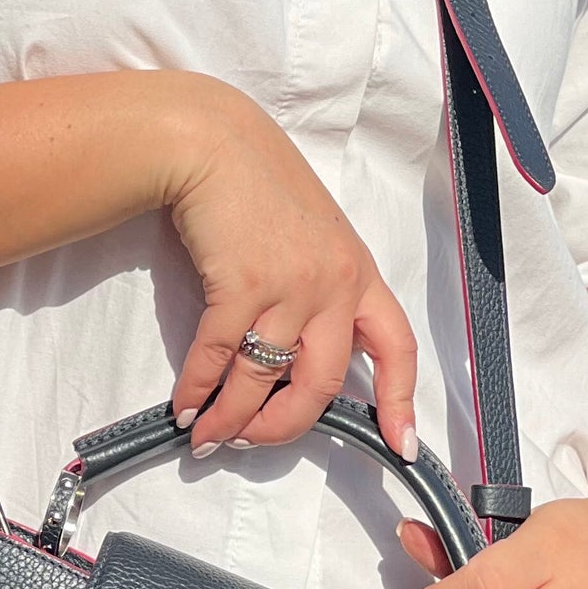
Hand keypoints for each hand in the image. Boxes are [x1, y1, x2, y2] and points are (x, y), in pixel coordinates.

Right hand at [164, 84, 416, 460]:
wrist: (215, 143)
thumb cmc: (260, 185)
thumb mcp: (315, 236)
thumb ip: (320, 290)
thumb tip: (292, 356)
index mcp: (359, 274)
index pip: (397, 347)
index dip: (402, 402)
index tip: (401, 445)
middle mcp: (333, 285)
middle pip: (320, 385)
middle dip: (281, 427)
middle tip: (251, 441)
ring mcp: (289, 286)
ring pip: (263, 380)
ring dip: (230, 418)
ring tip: (207, 435)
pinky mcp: (240, 284)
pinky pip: (219, 358)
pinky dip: (198, 390)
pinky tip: (185, 405)